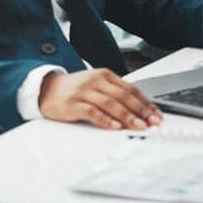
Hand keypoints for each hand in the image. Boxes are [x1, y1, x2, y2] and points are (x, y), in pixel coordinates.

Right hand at [39, 68, 161, 130]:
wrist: (45, 89)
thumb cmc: (75, 90)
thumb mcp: (97, 86)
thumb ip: (116, 95)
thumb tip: (140, 110)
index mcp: (105, 76)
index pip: (131, 89)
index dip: (146, 103)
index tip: (157, 114)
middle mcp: (96, 81)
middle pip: (123, 96)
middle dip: (141, 110)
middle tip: (152, 122)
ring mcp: (84, 91)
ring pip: (110, 104)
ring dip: (127, 116)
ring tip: (138, 126)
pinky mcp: (72, 103)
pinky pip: (92, 111)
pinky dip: (105, 119)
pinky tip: (114, 126)